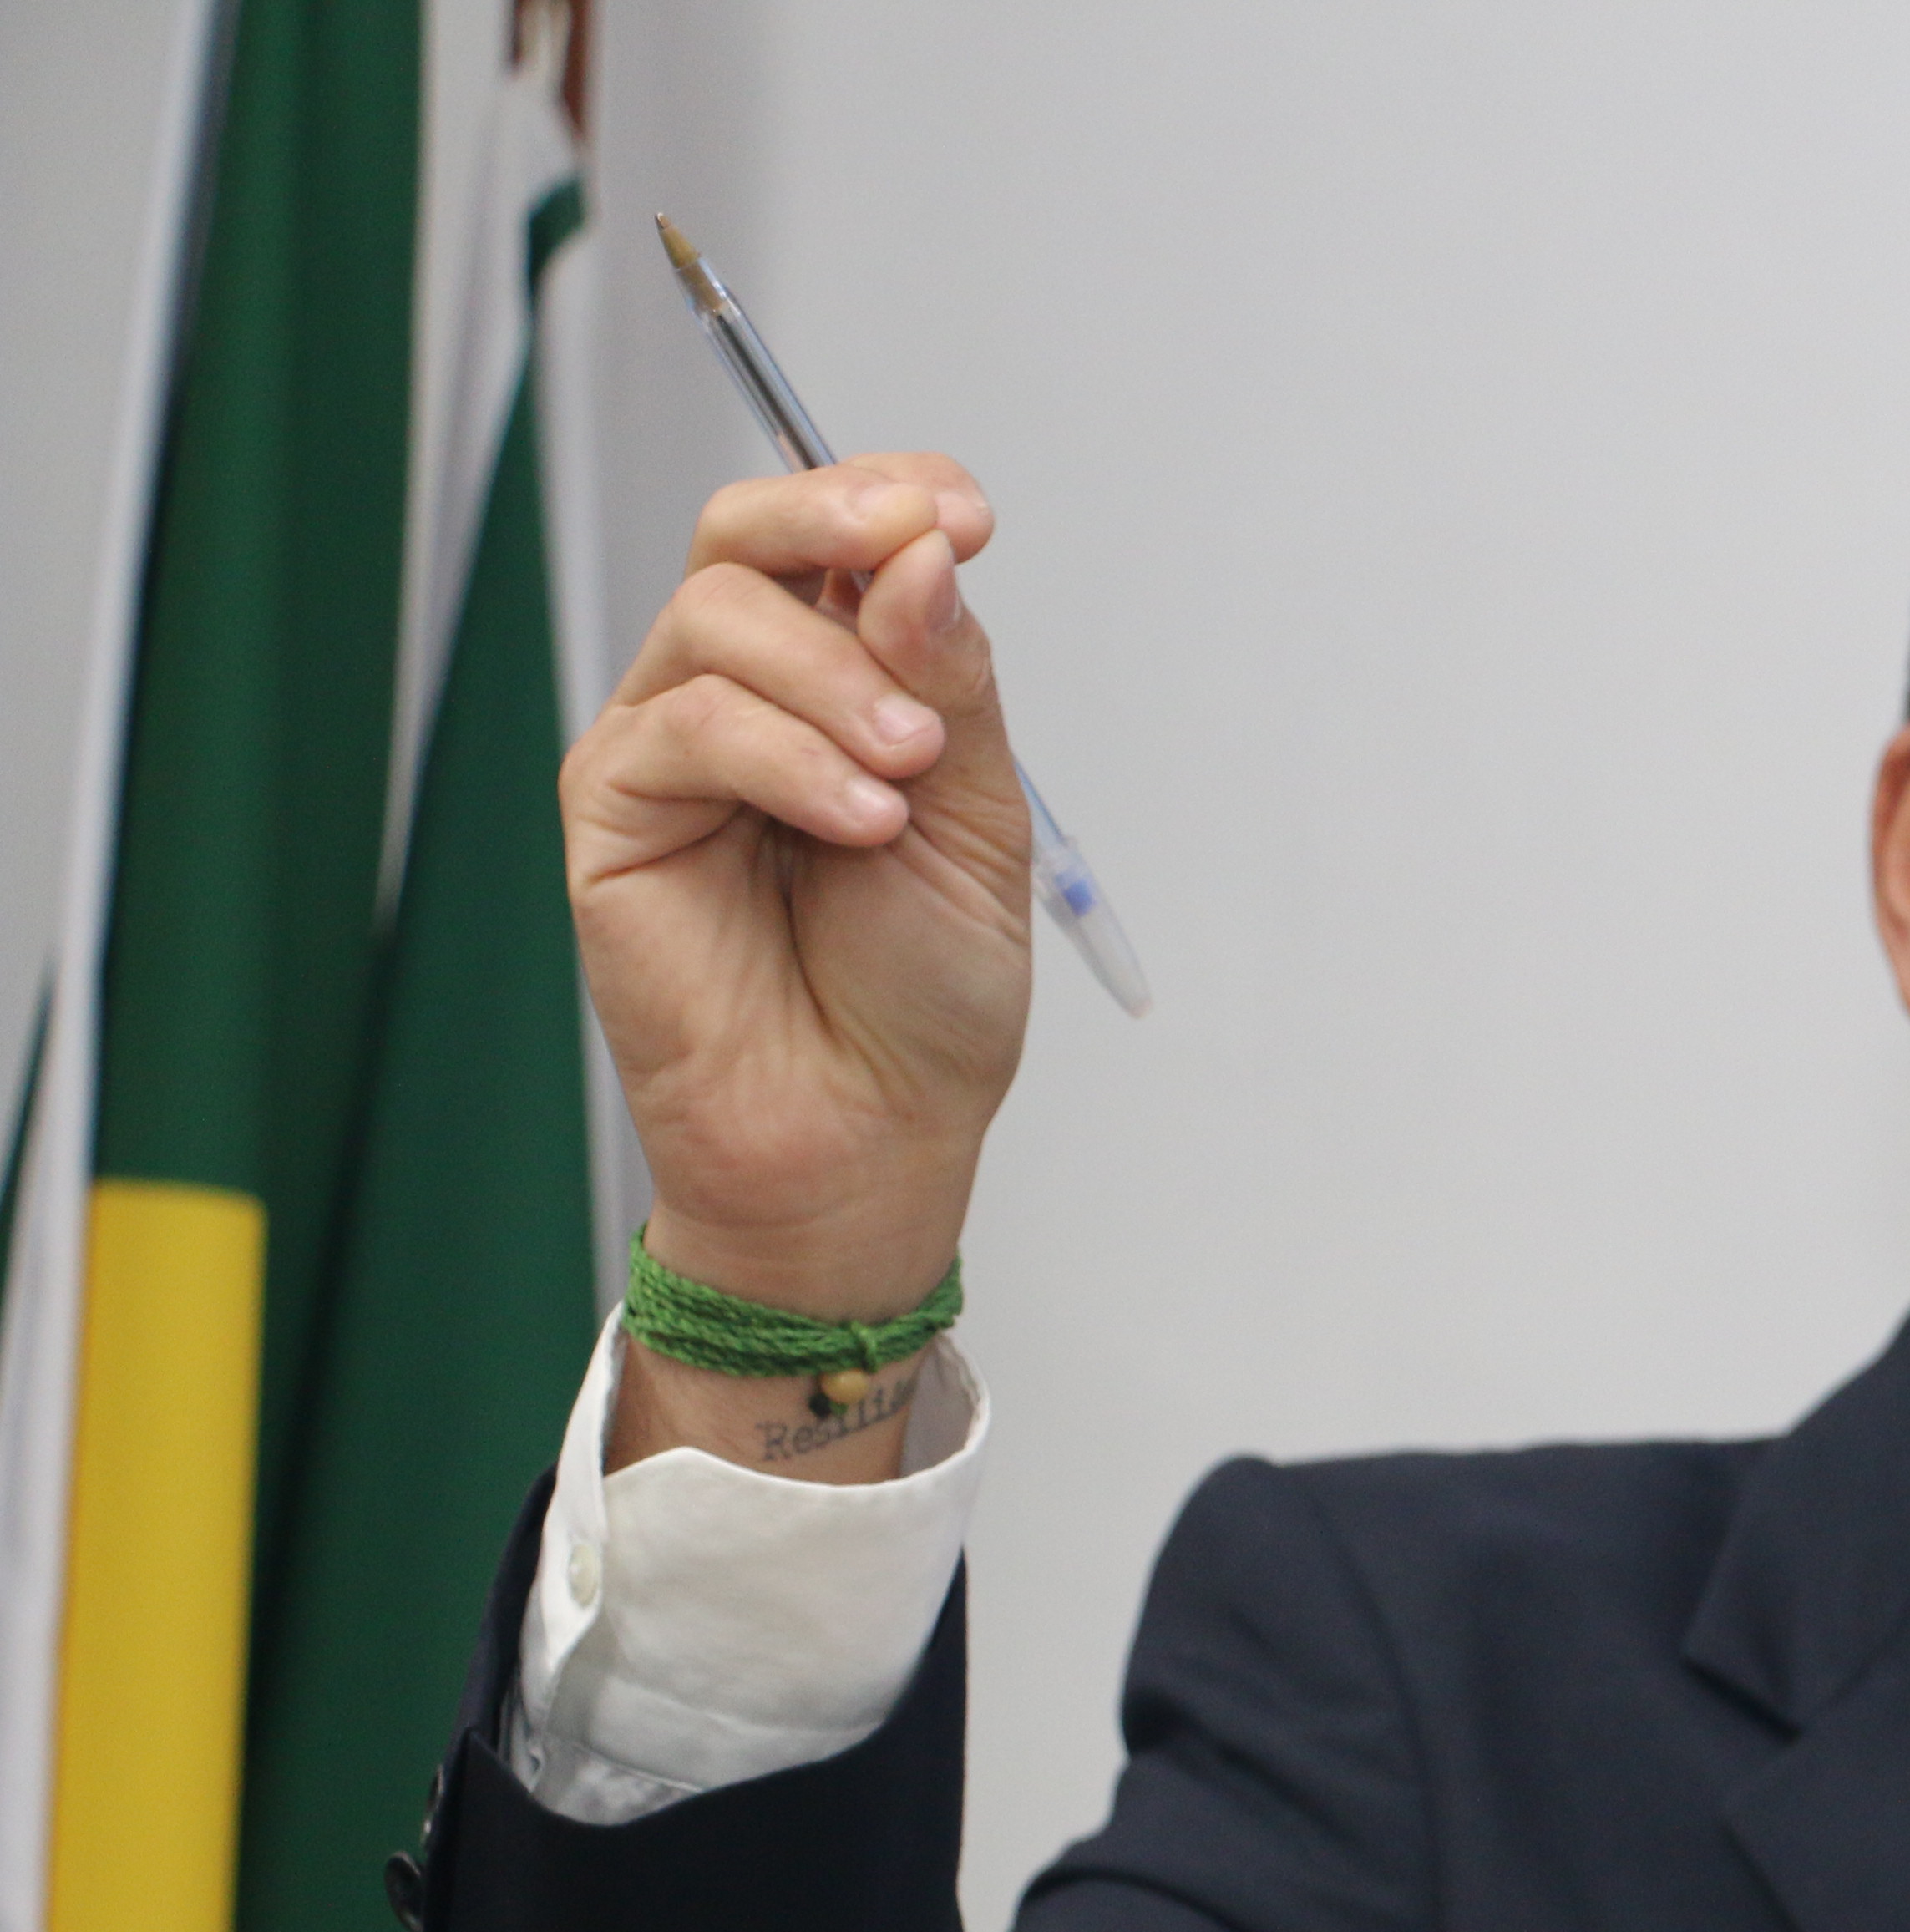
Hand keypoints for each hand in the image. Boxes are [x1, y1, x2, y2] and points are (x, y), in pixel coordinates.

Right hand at [565, 456, 1030, 1473]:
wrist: (872, 1134)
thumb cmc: (923, 996)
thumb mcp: (975, 818)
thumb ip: (948, 681)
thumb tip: (922, 553)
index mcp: (838, 685)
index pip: (835, 542)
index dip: (889, 498)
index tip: (967, 515)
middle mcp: (742, 698)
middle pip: (742, 537)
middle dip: (831, 520)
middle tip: (919, 551)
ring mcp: (667, 748)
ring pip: (717, 618)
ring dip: (834, 677)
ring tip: (908, 778)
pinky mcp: (613, 813)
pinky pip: (682, 724)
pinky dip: (784, 755)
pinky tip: (857, 821)